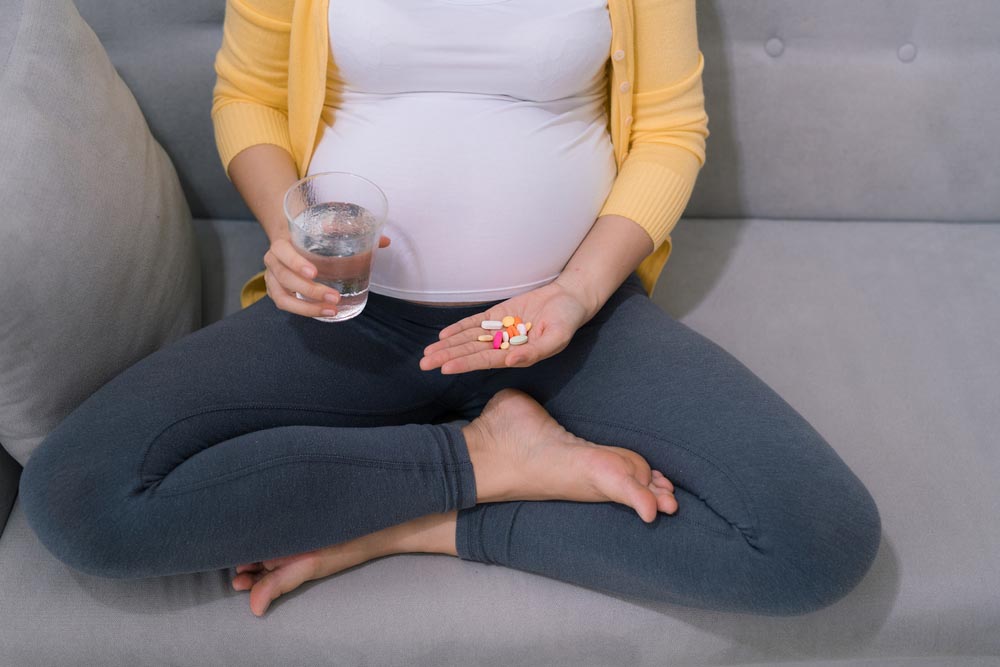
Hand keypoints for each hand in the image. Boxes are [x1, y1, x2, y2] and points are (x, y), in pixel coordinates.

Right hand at [264, 235, 389, 316]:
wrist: (290, 235)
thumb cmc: (311, 233)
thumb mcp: (327, 227)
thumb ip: (353, 230)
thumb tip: (384, 241)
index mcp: (282, 241)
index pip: (282, 251)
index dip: (295, 263)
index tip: (315, 272)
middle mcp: (273, 261)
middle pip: (285, 278)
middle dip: (310, 290)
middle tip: (334, 297)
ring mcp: (273, 278)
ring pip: (282, 297)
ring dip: (306, 307)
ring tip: (331, 310)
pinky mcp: (278, 290)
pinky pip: (286, 305)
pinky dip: (303, 310)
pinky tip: (323, 312)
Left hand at [420, 280, 593, 373]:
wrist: (569, 299)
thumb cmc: (566, 321)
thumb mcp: (557, 337)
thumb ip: (535, 352)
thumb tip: (510, 361)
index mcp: (517, 355)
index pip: (485, 361)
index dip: (465, 364)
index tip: (445, 368)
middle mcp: (504, 345)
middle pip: (471, 352)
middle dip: (448, 357)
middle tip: (424, 364)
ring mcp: (500, 330)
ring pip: (469, 339)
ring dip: (448, 346)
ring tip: (427, 353)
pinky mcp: (498, 315)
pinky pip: (475, 323)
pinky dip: (459, 328)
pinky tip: (443, 335)